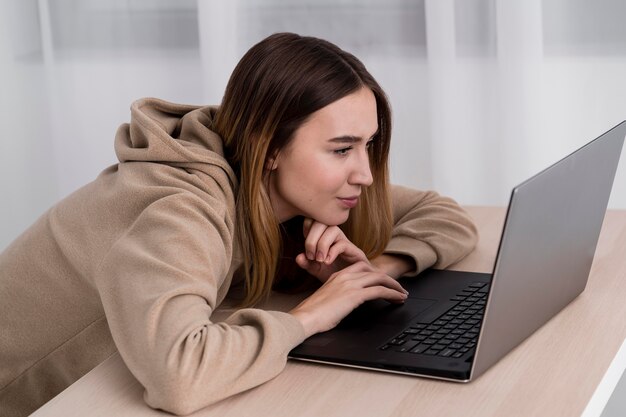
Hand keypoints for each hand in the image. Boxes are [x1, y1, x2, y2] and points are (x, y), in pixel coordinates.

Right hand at [289, 261, 408, 337]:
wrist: (305, 318)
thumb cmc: (311, 314)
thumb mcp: (327, 300)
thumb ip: (338, 297)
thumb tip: (345, 305)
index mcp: (337, 276)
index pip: (361, 268)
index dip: (375, 274)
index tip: (383, 281)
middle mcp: (345, 276)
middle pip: (373, 271)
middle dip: (388, 279)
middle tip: (398, 288)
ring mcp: (350, 284)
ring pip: (380, 279)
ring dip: (394, 286)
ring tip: (403, 294)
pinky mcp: (355, 295)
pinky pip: (379, 290)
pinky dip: (392, 293)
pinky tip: (399, 299)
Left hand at [295, 218, 369, 282]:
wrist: (351, 288)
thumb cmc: (335, 275)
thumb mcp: (317, 270)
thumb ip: (307, 263)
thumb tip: (298, 257)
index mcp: (325, 235)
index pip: (314, 219)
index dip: (307, 229)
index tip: (305, 249)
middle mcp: (336, 235)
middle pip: (322, 221)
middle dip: (312, 238)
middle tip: (310, 256)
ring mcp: (346, 242)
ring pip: (333, 229)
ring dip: (322, 244)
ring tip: (319, 260)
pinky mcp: (356, 252)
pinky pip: (343, 244)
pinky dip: (332, 252)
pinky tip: (327, 262)